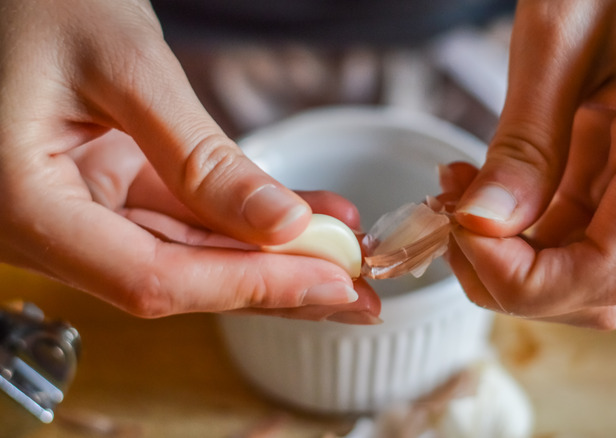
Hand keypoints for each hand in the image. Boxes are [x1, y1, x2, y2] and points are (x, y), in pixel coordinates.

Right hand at [0, 0, 371, 319]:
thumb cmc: (38, 2)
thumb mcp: (126, 67)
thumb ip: (200, 156)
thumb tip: (282, 225)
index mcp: (23, 205)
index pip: (152, 277)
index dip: (249, 287)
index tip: (331, 282)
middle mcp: (44, 227)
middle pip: (177, 278)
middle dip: (273, 284)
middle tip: (356, 291)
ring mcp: (77, 211)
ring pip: (187, 252)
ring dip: (268, 254)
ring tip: (344, 249)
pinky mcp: (104, 189)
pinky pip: (182, 214)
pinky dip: (243, 215)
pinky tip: (307, 214)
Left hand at [447, 0, 615, 328]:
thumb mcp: (557, 39)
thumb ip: (524, 144)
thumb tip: (482, 224)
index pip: (608, 273)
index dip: (522, 279)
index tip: (460, 232)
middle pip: (602, 290)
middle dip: (513, 278)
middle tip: (451, 223)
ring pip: (592, 271)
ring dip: (516, 255)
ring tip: (461, 196)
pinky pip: (590, 233)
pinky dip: (532, 231)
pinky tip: (491, 192)